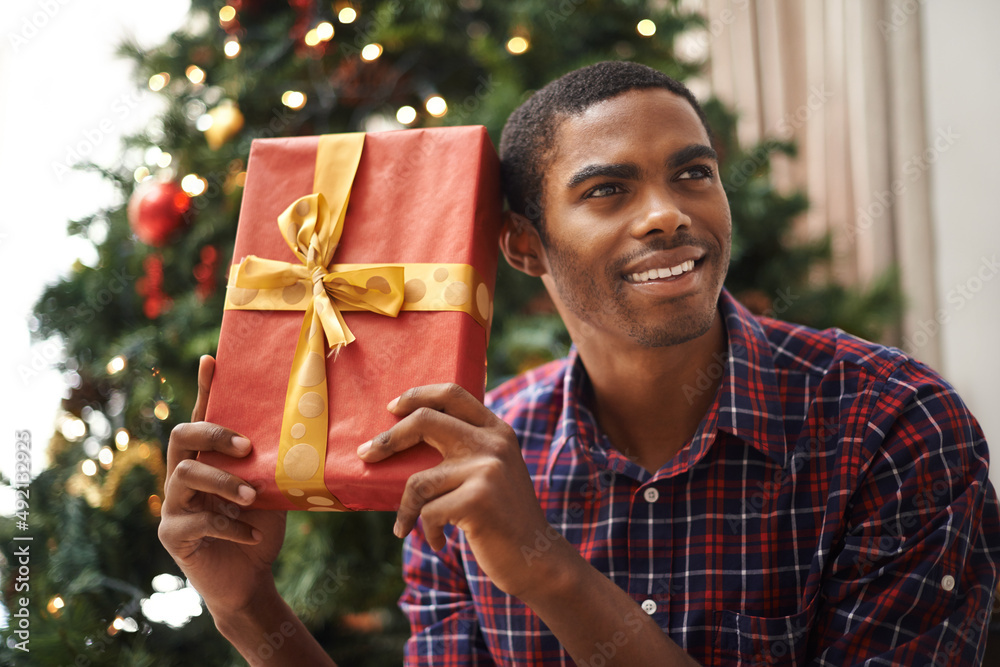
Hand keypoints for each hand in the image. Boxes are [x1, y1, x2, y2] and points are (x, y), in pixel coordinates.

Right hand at [158, 355, 286, 616]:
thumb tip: (301, 427)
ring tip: (253, 496)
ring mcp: (173, 505)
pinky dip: (230, 527)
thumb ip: (269, 462)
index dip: (206, 389)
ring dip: (223, 483)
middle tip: (247, 447)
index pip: (203, 417)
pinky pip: (196, 522)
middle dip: (213, 435)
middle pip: (181, 436)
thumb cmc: (260, 525)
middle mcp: (182, 476)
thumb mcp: (271, 487)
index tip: (212, 359)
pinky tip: (252, 535)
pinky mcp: (173, 535)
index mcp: (207, 459)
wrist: (250, 577)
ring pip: (184, 476)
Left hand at [357, 383, 559, 598]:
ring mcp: (487, 469)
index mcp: (496, 430)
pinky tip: (438, 542)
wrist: (537, 558)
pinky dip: (425, 531)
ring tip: (407, 526)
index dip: (417, 395)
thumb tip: (405, 437)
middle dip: (389, 439)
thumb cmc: (502, 517)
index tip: (392, 408)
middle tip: (367, 454)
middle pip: (426, 420)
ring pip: (419, 480)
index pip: (453, 393)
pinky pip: (427, 511)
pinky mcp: (478, 499)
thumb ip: (467, 449)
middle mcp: (493, 443)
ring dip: (407, 508)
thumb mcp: (493, 472)